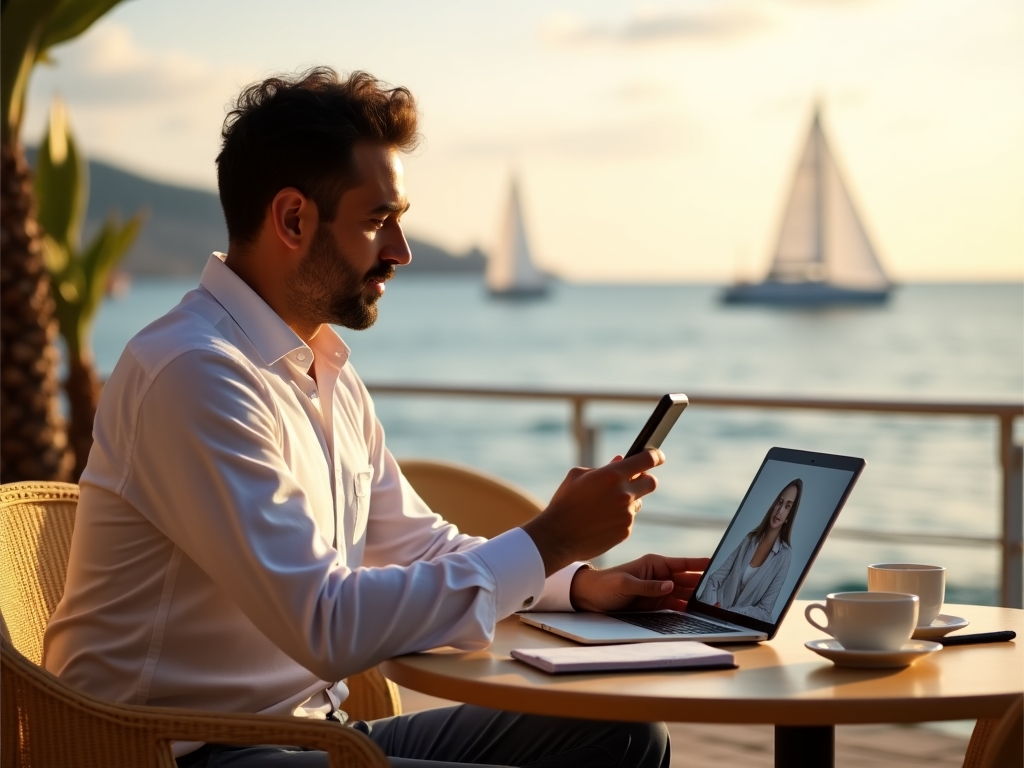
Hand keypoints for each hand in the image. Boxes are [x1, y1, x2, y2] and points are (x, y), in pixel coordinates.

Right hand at [521, 450, 662, 575]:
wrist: (558, 536)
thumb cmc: (564, 502)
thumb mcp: (578, 476)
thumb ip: (603, 468)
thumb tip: (621, 460)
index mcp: (612, 475)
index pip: (647, 460)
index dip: (655, 456)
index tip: (657, 456)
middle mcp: (624, 493)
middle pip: (651, 482)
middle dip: (644, 479)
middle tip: (634, 481)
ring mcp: (627, 514)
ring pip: (638, 502)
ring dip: (628, 501)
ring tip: (605, 506)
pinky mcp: (626, 530)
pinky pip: (629, 519)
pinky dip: (620, 518)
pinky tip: (602, 521)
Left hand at [569, 554, 710, 612]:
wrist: (589, 597)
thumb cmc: (605, 584)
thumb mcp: (625, 584)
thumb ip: (648, 586)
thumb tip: (670, 586)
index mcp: (654, 564)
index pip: (682, 563)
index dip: (699, 564)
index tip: (715, 563)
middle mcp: (660, 576)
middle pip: (687, 580)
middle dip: (702, 585)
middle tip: (720, 591)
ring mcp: (659, 590)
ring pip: (683, 594)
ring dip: (696, 599)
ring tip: (714, 604)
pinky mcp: (655, 603)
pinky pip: (675, 606)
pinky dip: (685, 609)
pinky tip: (696, 613)